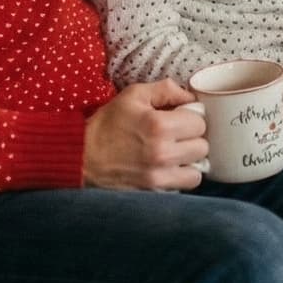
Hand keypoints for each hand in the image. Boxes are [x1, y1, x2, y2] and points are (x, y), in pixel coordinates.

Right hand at [83, 81, 206, 190]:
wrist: (79, 157)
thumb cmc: (107, 124)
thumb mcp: (133, 95)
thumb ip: (166, 89)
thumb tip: (191, 97)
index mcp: (159, 125)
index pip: (200, 123)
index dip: (192, 119)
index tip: (180, 120)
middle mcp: (162, 153)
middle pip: (202, 148)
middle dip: (192, 141)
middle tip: (178, 138)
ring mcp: (157, 177)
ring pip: (197, 173)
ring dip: (189, 164)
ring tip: (175, 156)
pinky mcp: (151, 193)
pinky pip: (180, 188)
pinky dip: (177, 180)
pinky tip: (165, 170)